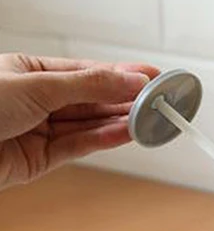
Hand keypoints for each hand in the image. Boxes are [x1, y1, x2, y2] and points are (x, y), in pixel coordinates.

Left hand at [0, 53, 159, 187]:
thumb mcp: (37, 85)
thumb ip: (89, 85)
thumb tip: (131, 80)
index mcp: (32, 72)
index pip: (88, 71)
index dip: (123, 74)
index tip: (154, 76)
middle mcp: (40, 100)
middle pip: (94, 99)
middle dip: (128, 99)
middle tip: (162, 100)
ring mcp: (42, 130)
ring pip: (92, 124)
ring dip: (123, 120)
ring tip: (153, 117)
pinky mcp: (44, 159)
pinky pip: (82, 145)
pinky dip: (107, 139)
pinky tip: (129, 132)